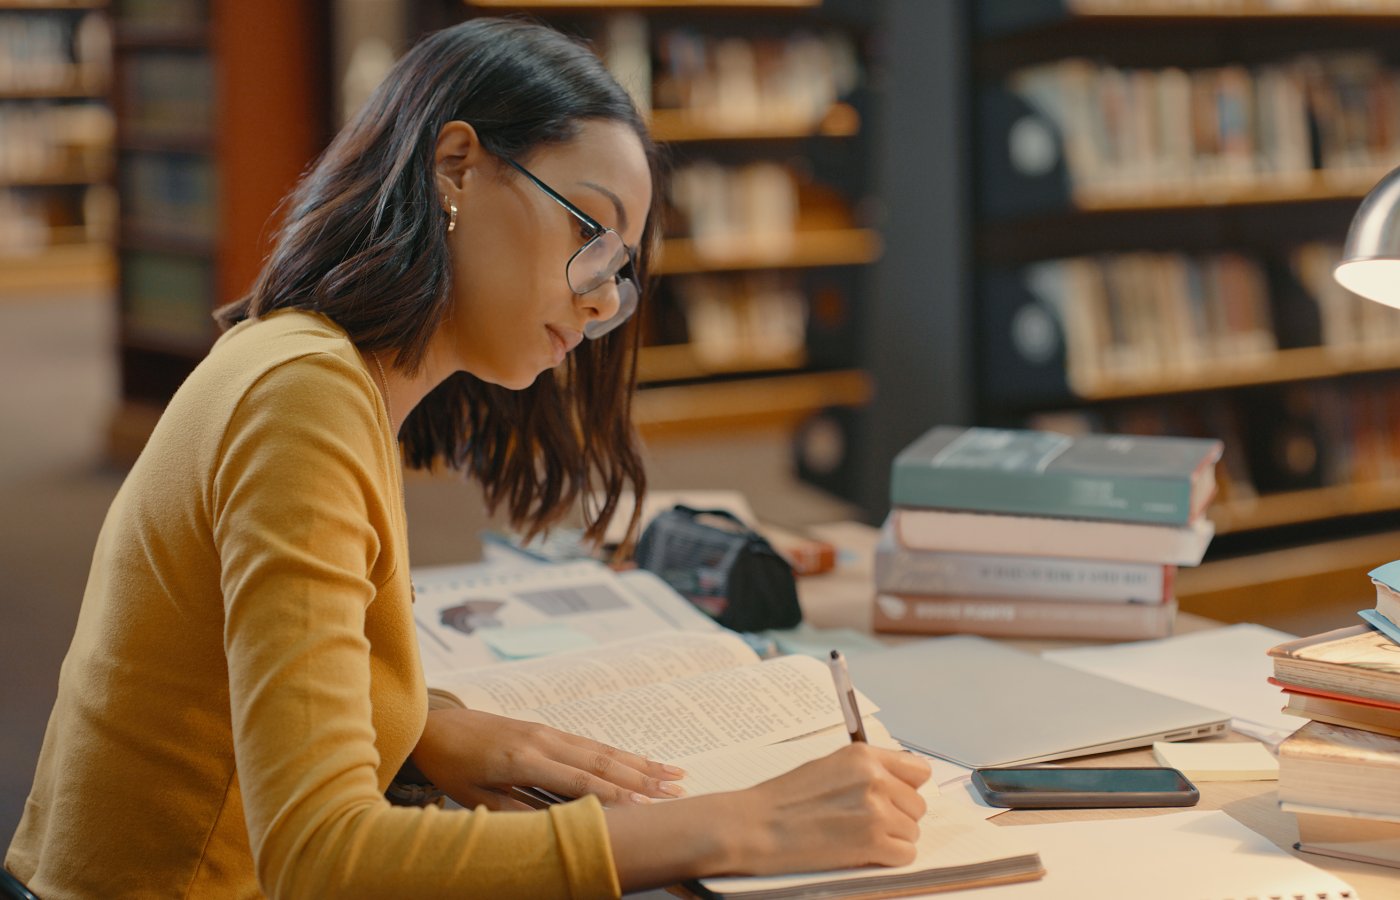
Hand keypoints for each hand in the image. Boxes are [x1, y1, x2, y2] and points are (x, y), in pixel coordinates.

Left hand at [410, 707, 685, 810]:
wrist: (436, 725)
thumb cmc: (452, 767)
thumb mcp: (476, 799)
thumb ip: (517, 812)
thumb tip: (559, 826)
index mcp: (522, 759)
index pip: (578, 781)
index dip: (615, 796)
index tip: (645, 808)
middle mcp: (541, 740)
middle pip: (600, 761)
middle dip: (641, 778)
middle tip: (677, 790)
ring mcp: (546, 732)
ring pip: (600, 749)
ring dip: (638, 763)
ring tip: (672, 774)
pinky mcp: (546, 730)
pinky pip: (589, 743)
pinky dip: (618, 753)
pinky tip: (638, 760)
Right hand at [726, 743, 931, 873]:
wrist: (756, 827)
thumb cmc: (783, 800)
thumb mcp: (829, 767)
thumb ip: (866, 772)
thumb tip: (897, 787)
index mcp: (863, 756)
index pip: (918, 771)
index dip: (907, 788)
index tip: (895, 797)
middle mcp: (874, 779)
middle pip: (917, 805)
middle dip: (898, 816)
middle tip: (866, 823)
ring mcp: (876, 811)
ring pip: (912, 831)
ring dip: (892, 839)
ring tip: (857, 838)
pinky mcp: (872, 843)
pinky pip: (906, 854)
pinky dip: (888, 858)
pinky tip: (862, 853)